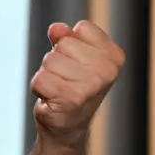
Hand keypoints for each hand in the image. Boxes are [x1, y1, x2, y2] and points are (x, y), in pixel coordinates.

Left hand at [30, 20, 124, 144]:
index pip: (82, 28)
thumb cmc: (72, 87)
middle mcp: (108, 71)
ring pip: (49, 60)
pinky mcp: (71, 98)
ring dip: (47, 75)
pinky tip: (52, 99)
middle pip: (63, 44)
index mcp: (114, 56)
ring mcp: (91, 85)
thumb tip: (56, 29)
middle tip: (66, 80)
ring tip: (59, 89)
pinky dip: (39, 88)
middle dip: (57, 60)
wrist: (67, 126)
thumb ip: (66, 37)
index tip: (78, 65)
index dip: (72, 44)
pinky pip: (40, 78)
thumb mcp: (73, 57)